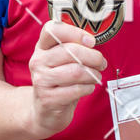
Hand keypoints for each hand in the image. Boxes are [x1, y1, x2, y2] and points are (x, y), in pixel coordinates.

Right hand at [28, 21, 106, 139]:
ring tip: (96, 76)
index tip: (91, 41)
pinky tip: (87, 88)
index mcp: (42, 47)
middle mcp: (38, 61)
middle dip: (93, 57)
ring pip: (76, 71)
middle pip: (71, 51)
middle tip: (101, 62)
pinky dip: (89, 88)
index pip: (53, 29)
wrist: (45, 111)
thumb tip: (93, 40)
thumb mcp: (62, 61)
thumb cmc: (60, 81)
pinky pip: (77, 89)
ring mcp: (41, 80)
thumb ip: (74, 47)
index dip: (75, 32)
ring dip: (93, 74)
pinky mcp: (48, 99)